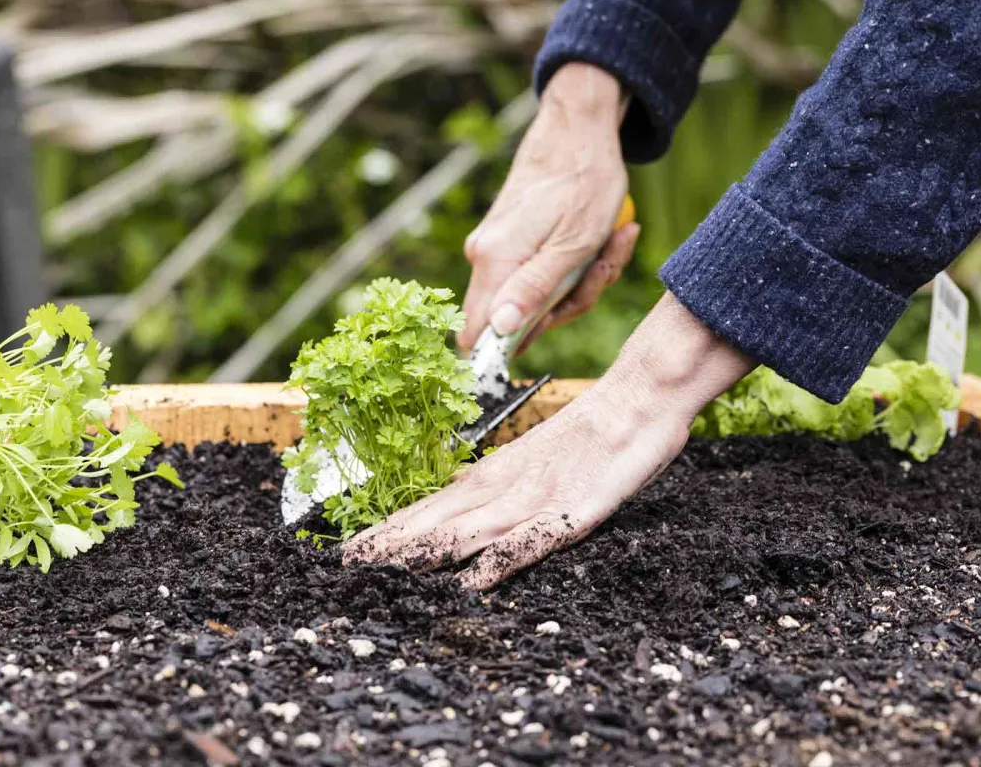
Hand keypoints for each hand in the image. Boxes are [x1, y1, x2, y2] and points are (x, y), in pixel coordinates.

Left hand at [342, 293, 755, 588]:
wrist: (637, 399)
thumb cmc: (588, 435)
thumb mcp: (531, 464)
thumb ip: (495, 490)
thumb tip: (453, 514)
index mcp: (491, 477)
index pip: (427, 508)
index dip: (386, 530)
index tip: (345, 551)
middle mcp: (502, 488)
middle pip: (435, 520)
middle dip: (389, 545)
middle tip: (344, 566)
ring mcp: (534, 499)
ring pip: (469, 530)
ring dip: (424, 552)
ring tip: (384, 572)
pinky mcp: (571, 511)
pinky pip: (531, 541)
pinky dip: (499, 561)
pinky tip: (472, 581)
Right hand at [457, 63, 639, 354]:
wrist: (577, 127)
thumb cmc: (584, 183)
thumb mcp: (573, 246)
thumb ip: (534, 291)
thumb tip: (500, 333)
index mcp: (495, 262)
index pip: (480, 335)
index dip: (513, 346)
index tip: (554, 323)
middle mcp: (484, 256)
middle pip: (516, 318)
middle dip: (567, 304)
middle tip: (602, 268)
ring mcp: (494, 246)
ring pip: (534, 295)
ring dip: (579, 281)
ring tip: (612, 243)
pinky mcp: (509, 239)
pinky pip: (538, 272)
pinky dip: (573, 264)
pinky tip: (602, 239)